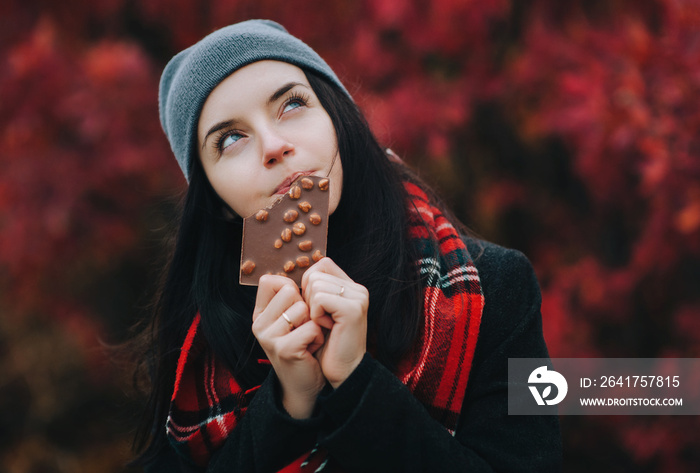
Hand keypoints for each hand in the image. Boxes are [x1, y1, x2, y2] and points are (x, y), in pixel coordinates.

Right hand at [252, 275, 325, 417]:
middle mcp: (258, 324)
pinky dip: (317, 337)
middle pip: (289, 290)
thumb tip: (305, 269)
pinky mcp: (283, 349)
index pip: (270, 280)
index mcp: (259, 313)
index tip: (296, 308)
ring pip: (302, 308)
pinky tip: (310, 349)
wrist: (304, 384)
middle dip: (306, 307)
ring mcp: (268, 337)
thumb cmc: (303, 345)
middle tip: (302, 329)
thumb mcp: (293, 318)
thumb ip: (291, 296)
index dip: (291, 289)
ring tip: (306, 340)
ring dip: (313, 323)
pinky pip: (311, 328)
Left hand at [301, 258, 368, 388]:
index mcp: (351, 287)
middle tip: (321, 321)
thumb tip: (289, 275)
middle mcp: (357, 289)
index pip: (322, 265)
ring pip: (315, 285)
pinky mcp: (353, 309)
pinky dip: (315, 315)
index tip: (315, 310)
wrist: (341, 372)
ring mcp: (357, 298)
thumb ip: (314, 290)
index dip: (308, 285)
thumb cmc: (326, 345)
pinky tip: (327, 329)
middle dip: (308, 299)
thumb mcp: (319, 312)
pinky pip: (319, 299)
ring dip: (311, 309)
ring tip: (324, 326)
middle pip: (315, 274)